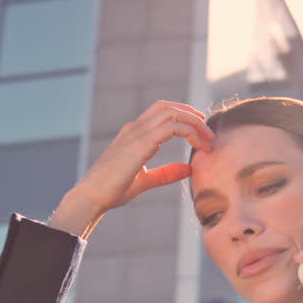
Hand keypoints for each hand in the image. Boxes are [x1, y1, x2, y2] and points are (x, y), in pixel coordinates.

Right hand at [60, 101, 214, 230]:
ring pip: (173, 113)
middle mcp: (135, 128)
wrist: (93, 196)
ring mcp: (137, 132)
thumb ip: (166, 173)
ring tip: (208, 141)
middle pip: (169, 107)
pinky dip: (189, 132)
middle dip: (193, 116)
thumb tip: (188, 169)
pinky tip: (198, 147)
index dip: (184, 116)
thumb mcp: (145, 180)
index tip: (201, 132)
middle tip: (209, 134)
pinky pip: (172, 126)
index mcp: (134, 133)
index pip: (162, 111)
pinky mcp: (141, 143)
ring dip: (195, 124)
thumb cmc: (113, 190)